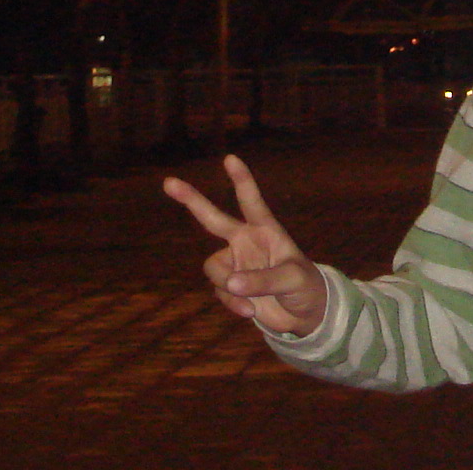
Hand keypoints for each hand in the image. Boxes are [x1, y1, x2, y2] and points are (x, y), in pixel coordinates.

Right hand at [162, 154, 329, 335]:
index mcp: (264, 230)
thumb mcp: (292, 279)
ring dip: (228, 287)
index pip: (251, 200)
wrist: (303, 314)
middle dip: (191, 200)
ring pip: (214, 269)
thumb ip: (263, 280)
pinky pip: (220, 292)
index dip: (241, 180)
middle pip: (212, 218)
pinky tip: (250, 311)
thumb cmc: (304, 285)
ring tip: (252, 302)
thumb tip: (230, 283)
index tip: (230, 158)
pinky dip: (232, 303)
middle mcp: (245, 242)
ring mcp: (235, 264)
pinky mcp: (230, 287)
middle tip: (168, 182)